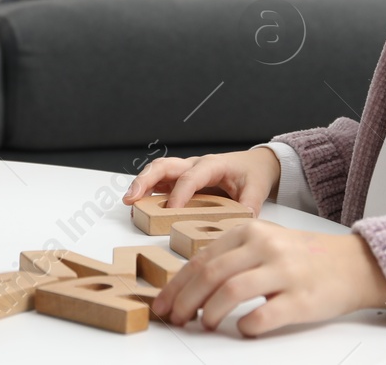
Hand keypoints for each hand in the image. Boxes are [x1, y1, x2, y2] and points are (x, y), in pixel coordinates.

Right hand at [122, 147, 282, 214]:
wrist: (254, 165)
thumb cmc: (252, 174)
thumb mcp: (257, 189)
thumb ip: (249, 205)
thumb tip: (240, 221)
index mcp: (212, 165)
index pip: (190, 177)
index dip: (179, 194)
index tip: (171, 211)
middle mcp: (195, 165)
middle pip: (165, 166)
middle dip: (146, 180)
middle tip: (132, 198)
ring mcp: (185, 171)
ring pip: (158, 171)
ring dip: (141, 184)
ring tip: (129, 201)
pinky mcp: (181, 180)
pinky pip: (160, 182)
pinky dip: (146, 191)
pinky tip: (138, 205)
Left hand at [150, 222, 385, 335]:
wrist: (353, 264)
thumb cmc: (303, 257)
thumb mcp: (264, 243)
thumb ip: (232, 256)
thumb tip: (189, 284)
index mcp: (250, 232)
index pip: (201, 259)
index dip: (176, 285)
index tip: (163, 303)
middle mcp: (265, 247)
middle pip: (210, 275)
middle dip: (184, 300)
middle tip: (175, 318)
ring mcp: (283, 272)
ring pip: (230, 292)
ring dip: (209, 313)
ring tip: (204, 324)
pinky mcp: (301, 299)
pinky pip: (264, 315)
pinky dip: (246, 326)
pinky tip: (242, 330)